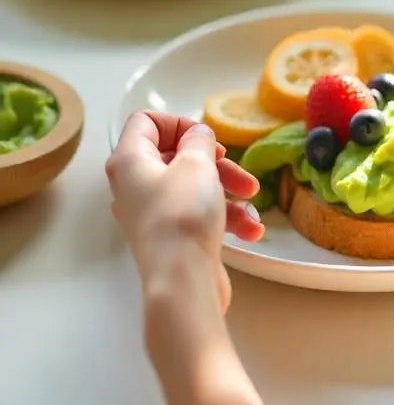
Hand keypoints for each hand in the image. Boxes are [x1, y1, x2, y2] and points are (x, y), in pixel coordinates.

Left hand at [106, 112, 264, 312]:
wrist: (182, 283)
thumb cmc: (183, 215)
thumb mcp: (197, 163)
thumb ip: (199, 140)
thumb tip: (197, 136)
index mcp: (129, 161)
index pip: (146, 121)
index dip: (179, 123)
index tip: (205, 139)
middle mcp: (134, 186)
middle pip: (176, 156)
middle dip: (216, 162)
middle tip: (238, 172)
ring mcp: (151, 214)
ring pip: (192, 187)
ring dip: (226, 191)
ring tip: (252, 202)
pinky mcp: (169, 238)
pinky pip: (196, 215)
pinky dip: (222, 217)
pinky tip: (250, 229)